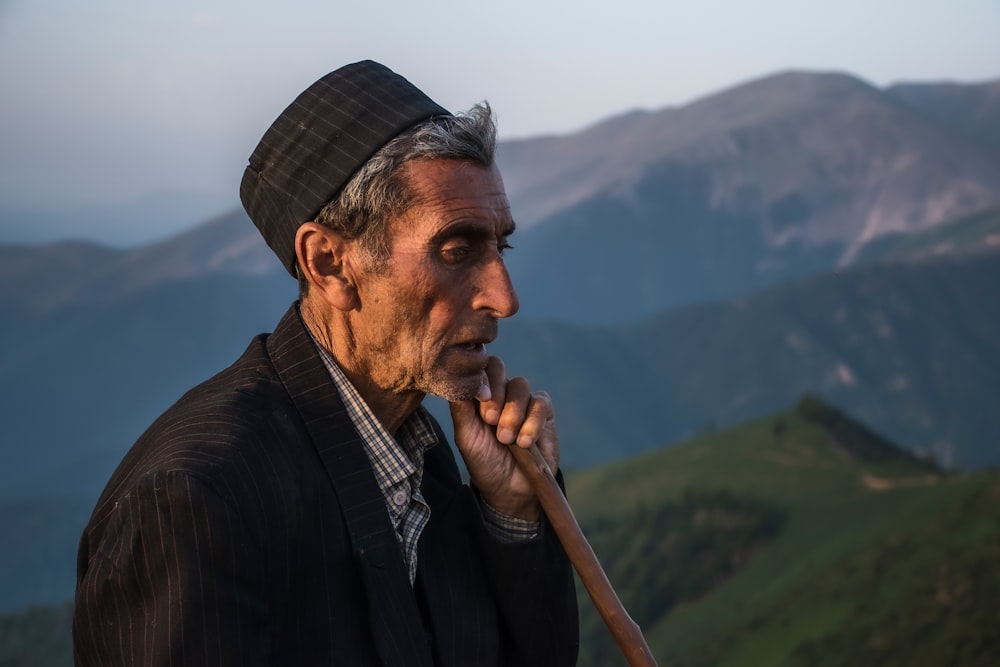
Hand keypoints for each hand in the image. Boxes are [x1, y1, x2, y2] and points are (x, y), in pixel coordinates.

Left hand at [449, 356, 559, 520]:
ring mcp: (524, 400)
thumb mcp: (466, 436)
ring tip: (506, 439)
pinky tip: (524, 443)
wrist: (509, 489)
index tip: (480, 406)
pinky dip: (532, 423)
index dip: (480, 381)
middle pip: (499, 368)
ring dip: (512, 413)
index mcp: (480, 394)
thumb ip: (461, 407)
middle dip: (495, 394)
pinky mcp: (544, 412)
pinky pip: (541, 403)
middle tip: (491, 421)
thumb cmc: (484, 460)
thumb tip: (456, 378)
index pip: (478, 368)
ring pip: (520, 385)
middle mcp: (501, 392)